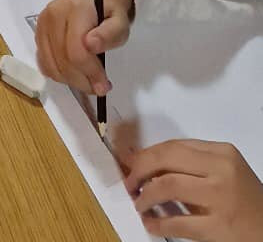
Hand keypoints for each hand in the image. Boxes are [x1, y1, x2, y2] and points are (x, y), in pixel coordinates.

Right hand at [34, 0, 133, 93]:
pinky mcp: (38, 32)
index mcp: (76, 9)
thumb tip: (91, 45)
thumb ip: (110, 34)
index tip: (104, 86)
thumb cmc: (108, 11)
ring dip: (70, 81)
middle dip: (82, 81)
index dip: (90, 73)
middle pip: (62, 61)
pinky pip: (43, 63)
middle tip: (99, 87)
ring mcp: (43, 23)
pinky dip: (58, 74)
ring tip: (87, 80)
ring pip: (51, 65)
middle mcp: (54, 14)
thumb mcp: (120, 21)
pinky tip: (73, 71)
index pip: (76, 50)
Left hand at [125, 141, 262, 239]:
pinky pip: (178, 223)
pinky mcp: (218, 228)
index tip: (132, 162)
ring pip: (168, 186)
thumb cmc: (245, 201)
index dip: (147, 154)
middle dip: (140, 168)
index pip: (174, 146)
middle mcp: (221, 170)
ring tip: (139, 203)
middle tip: (130, 181)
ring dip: (145, 195)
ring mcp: (219, 198)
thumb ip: (194, 165)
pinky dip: (158, 223)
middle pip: (167, 159)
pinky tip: (150, 223)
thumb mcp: (226, 173)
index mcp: (222, 153)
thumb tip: (148, 164)